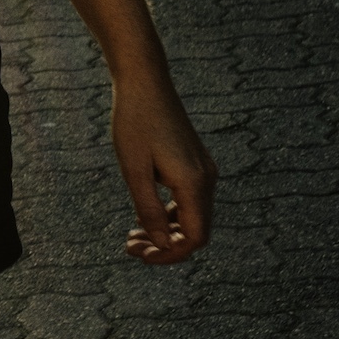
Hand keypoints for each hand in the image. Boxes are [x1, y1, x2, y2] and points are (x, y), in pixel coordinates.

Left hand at [113, 67, 215, 264]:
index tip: (141, 256)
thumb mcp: (134, 168)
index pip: (195, 237)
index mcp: (194, 183)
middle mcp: (206, 179)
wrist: (145, 82)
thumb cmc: (134, 121)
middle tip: (131, 249)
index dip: (171, 254)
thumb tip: (161, 242)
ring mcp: (203, 170)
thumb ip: (148, 208)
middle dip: (166, 245)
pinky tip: (144, 217)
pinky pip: (188, 200)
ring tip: (133, 237)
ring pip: (193, 216)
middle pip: (196, 230)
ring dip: (166, 231)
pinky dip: (169, 214)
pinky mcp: (195, 163)